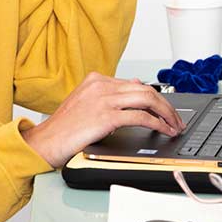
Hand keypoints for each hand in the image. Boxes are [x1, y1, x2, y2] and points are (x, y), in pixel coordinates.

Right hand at [19, 72, 185, 168]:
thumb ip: (107, 96)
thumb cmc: (64, 128)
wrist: (45, 141)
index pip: (135, 83)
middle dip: (166, 105)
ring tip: (174, 125)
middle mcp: (101, 85)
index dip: (155, 97)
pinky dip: (157, 123)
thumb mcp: (85, 104)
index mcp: (96, 80)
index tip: (165, 110)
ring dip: (166, 113)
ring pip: (147, 98)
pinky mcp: (106, 116)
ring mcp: (104, 98)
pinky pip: (140, 116)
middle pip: (145, 88)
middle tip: (176, 119)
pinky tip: (163, 130)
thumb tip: (134, 89)